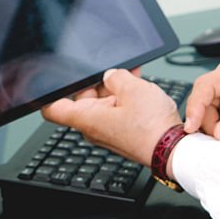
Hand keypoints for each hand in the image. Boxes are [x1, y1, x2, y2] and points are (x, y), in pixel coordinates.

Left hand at [42, 68, 180, 166]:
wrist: (172, 149)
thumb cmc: (151, 127)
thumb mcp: (133, 88)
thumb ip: (116, 76)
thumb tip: (111, 75)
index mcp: (86, 118)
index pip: (53, 108)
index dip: (47, 92)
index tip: (49, 79)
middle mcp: (93, 127)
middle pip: (82, 98)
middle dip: (96, 80)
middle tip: (112, 69)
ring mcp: (108, 130)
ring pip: (104, 101)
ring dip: (115, 87)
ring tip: (133, 76)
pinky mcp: (123, 132)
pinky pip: (117, 109)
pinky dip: (125, 96)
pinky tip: (139, 85)